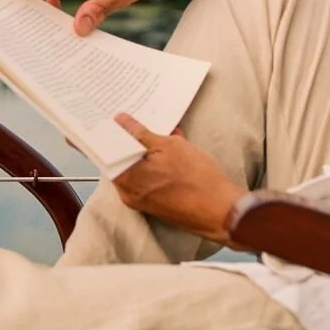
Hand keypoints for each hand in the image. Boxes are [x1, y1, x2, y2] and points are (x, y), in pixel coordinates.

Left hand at [111, 115, 244, 244]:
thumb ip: (140, 133)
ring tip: (159, 134)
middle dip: (131, 140)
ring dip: (146, 152)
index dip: (111, 133)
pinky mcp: (156, 203)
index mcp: (124, 178)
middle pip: (121, 160)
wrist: (222, 210)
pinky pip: (148, 179)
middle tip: (138, 121)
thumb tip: (121, 121)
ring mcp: (142, 200)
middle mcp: (128, 193)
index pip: (107, 151)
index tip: (114, 119)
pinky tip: (168, 151)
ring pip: (137, 169)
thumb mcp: (168, 146)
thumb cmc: (197, 180)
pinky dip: (154, 165)